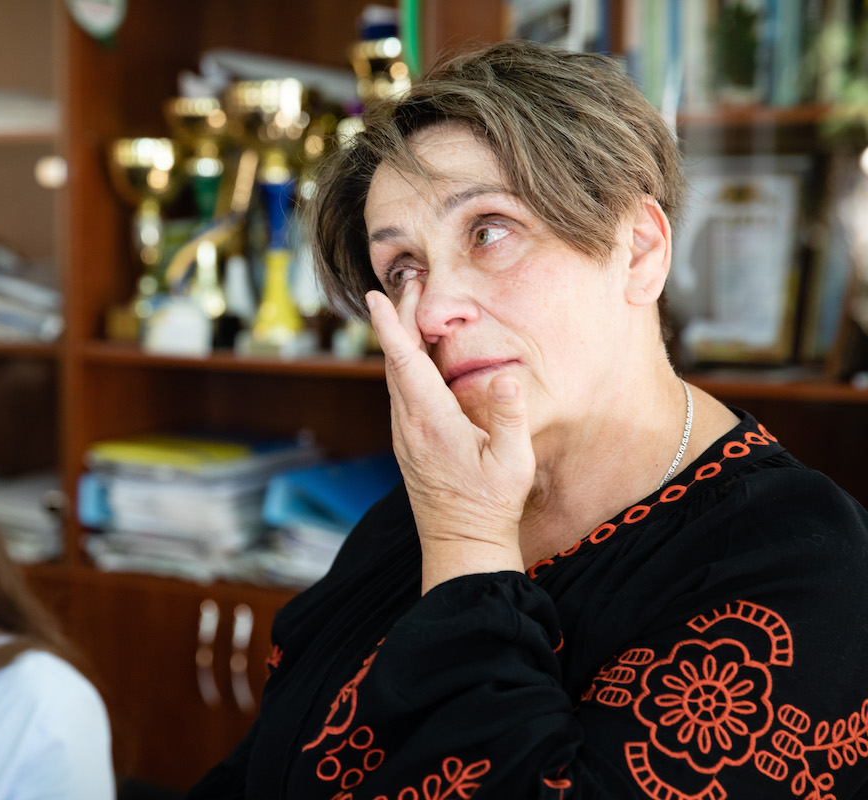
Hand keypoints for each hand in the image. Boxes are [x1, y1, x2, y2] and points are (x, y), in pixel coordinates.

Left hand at [366, 283, 535, 591]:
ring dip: (401, 338)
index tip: (379, 297)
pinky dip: (405, 361)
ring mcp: (403, 433)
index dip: (392, 327)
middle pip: (396, 361)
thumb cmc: (489, 504)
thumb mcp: (513, 463)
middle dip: (400, 318)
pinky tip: (418, 350)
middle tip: (411, 280)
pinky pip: (401, 390)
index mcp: (430, 422)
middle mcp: (408, 424)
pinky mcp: (407, 439)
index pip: (405, 364)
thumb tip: (509, 376)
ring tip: (413, 302)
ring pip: (395, 375)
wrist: (460, 542)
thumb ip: (510, 418)